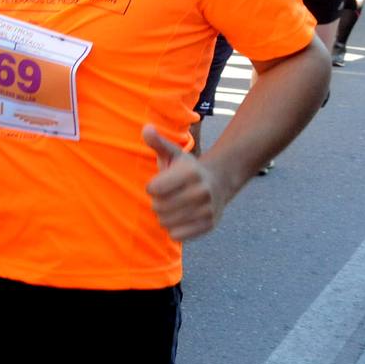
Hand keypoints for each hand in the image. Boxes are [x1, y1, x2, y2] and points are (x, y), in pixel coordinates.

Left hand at [142, 125, 226, 240]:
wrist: (218, 183)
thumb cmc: (187, 169)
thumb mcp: (173, 153)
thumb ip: (158, 142)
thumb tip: (146, 128)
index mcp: (190, 173)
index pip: (153, 189)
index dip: (152, 187)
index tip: (159, 183)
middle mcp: (201, 191)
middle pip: (158, 207)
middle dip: (157, 202)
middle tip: (167, 196)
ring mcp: (207, 210)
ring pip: (165, 222)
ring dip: (164, 216)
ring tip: (173, 206)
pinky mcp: (208, 226)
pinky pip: (177, 235)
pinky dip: (173, 229)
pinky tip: (180, 218)